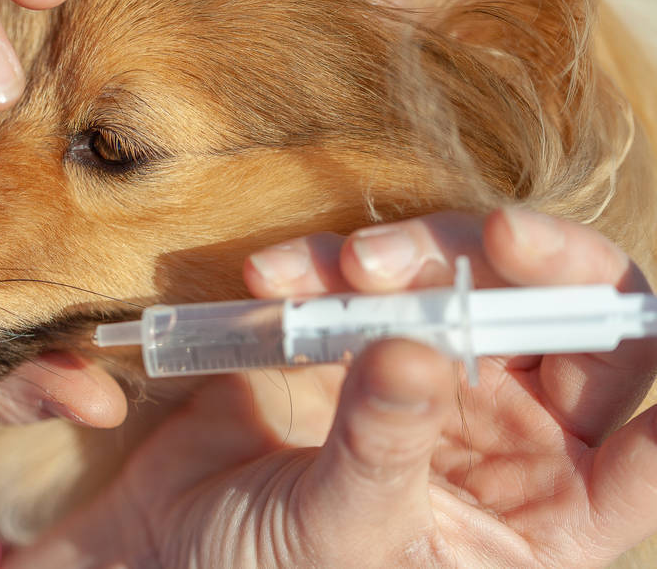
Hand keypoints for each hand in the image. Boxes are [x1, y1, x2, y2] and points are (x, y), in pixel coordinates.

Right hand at [5, 208, 656, 567]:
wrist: (168, 538)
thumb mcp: (339, 534)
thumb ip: (384, 450)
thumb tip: (418, 354)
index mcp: (543, 513)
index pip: (647, 450)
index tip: (638, 325)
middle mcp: (507, 435)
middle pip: (571, 323)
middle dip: (531, 270)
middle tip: (486, 240)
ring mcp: (432, 373)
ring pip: (472, 277)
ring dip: (417, 254)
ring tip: (348, 268)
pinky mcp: (359, 331)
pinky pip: (366, 273)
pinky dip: (322, 261)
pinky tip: (275, 275)